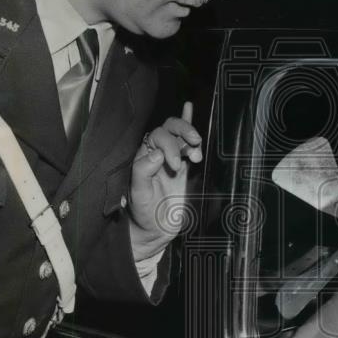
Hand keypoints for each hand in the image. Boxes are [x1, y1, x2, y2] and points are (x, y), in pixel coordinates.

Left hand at [127, 101, 201, 258]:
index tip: (176, 165)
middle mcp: (157, 154)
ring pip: (181, 134)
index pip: (157, 138)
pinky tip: (189, 107)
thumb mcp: (139, 195)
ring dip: (191, 137)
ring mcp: (172, 158)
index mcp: (144, 157)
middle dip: (183, 135)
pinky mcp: (185, 166)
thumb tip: (157, 153)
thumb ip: (143, 173)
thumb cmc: (143, 214)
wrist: (156, 231)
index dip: (169, 146)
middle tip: (193, 149)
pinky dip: (188, 122)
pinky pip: (187, 142)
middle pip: (170, 130)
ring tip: (197, 155)